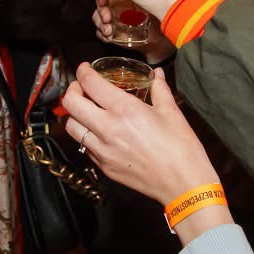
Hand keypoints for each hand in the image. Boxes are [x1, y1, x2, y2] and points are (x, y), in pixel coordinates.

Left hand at [61, 64, 218, 206]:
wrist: (182, 184)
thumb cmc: (181, 148)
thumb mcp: (171, 112)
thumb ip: (159, 89)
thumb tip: (156, 75)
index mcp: (124, 110)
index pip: (90, 84)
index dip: (83, 72)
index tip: (84, 68)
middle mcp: (107, 129)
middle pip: (70, 104)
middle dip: (72, 90)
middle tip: (81, 87)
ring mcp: (102, 150)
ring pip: (71, 127)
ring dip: (74, 114)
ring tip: (86, 110)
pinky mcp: (103, 166)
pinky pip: (84, 146)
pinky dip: (86, 135)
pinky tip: (99, 131)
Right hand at [93, 0, 175, 63]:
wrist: (159, 42)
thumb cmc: (159, 20)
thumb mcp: (151, 4)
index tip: (103, 1)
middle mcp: (119, 6)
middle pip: (101, 4)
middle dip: (101, 12)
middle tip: (107, 18)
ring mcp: (115, 19)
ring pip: (98, 17)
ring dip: (101, 24)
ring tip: (109, 31)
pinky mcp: (113, 33)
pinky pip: (101, 32)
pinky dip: (102, 35)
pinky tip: (109, 37)